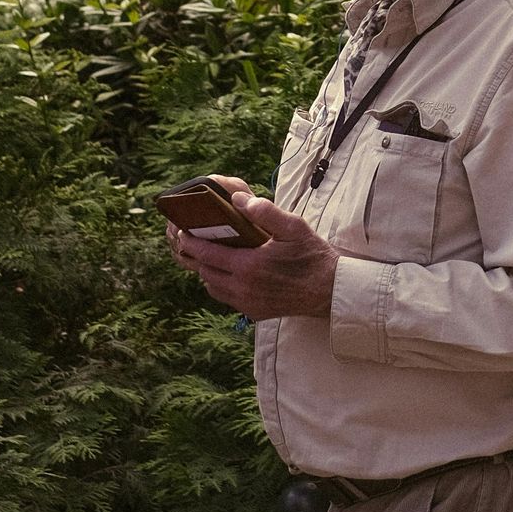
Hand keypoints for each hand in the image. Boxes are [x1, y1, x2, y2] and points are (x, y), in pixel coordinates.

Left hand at [167, 177, 338, 319]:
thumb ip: (264, 211)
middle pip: (206, 272)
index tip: (182, 232)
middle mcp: (244, 288)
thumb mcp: (293, 227)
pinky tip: (227, 275)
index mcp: (249, 266)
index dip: (191, 243)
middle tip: (191, 241)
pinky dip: (221, 286)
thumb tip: (237, 199)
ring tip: (208, 257)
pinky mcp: (255, 312)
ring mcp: (248, 303)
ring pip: (213, 288)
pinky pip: (227, 299)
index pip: (208, 254)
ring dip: (207, 272)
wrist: (330, 290)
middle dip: (196, 257)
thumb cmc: (312, 256)